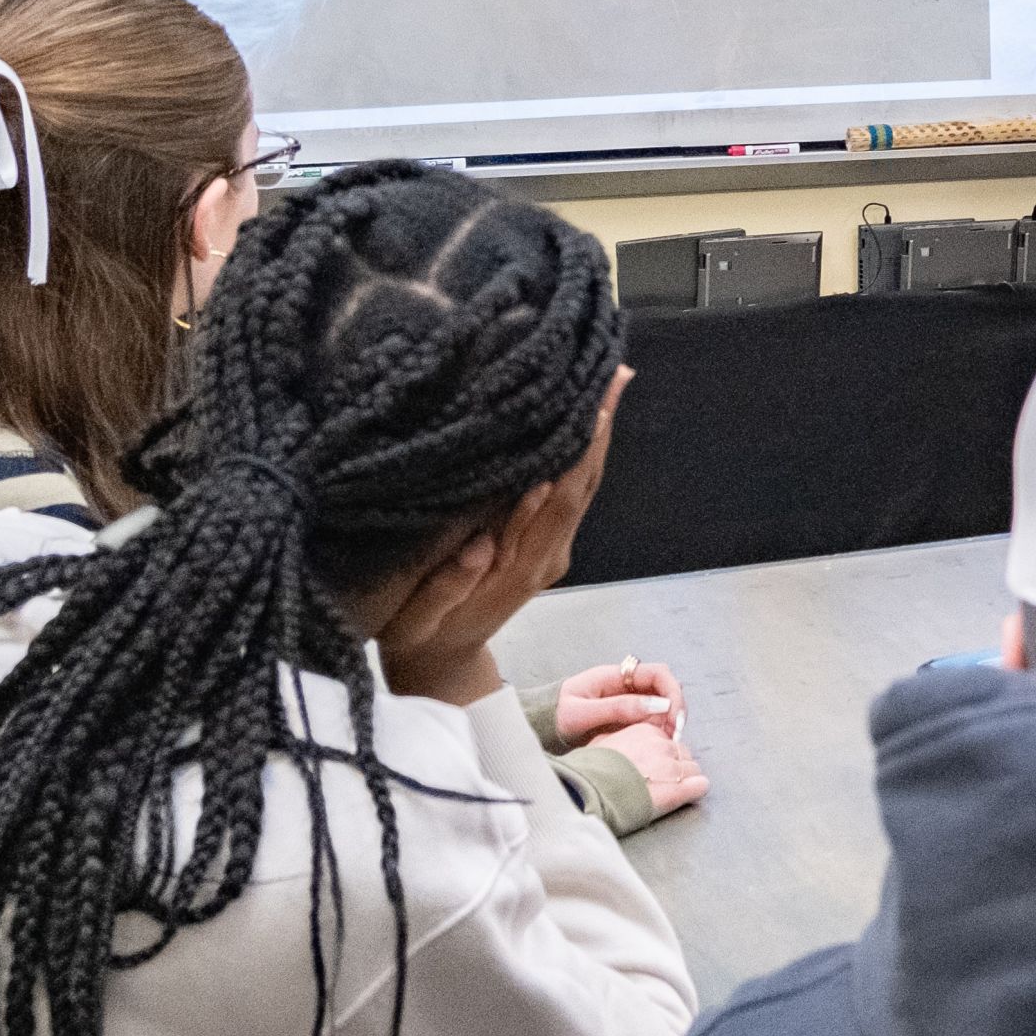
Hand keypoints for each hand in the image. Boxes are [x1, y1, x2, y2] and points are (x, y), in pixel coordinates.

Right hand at [381, 367, 630, 701]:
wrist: (443, 664)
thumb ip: (450, 584)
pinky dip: (584, 454)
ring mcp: (552, 550)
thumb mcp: (419, 619)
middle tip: (616, 372)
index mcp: (520, 566)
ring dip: (599, 435)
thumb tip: (484, 543)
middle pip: (583, 484)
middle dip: (601, 428)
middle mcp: (548, 554)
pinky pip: (572, 494)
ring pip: (583, 485)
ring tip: (610, 382)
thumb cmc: (420, 633)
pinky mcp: (547, 546)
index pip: (558, 500)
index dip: (578, 454)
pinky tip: (587, 420)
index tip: (593, 408)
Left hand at [553, 657, 681, 745]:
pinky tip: (653, 743)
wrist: (538, 724)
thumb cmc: (555, 715)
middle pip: (664, 688)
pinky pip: (649, 717)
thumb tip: (658, 706)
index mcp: (614, 676)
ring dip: (668, 721)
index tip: (674, 718)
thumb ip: (619, 708)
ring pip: (660, 704)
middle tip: (674, 736)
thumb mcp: (582, 713)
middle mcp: (624, 683)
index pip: (658, 674)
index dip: (673, 693)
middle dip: (674, 710)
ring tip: (665, 742)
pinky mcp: (624, 714)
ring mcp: (626, 698)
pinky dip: (657, 729)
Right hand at [584, 720, 709, 818]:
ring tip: (668, 791)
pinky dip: (696, 790)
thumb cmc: (590, 771)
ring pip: (693, 770)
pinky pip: (700, 785)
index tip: (652, 767)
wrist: (589, 793)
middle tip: (659, 781)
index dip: (662, 756)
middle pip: (683, 755)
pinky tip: (688, 794)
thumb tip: (620, 741)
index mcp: (645, 732)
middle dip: (675, 768)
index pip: (668, 741)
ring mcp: (672, 768)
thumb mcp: (600, 743)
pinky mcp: (679, 790)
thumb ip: (618, 738)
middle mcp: (662, 746)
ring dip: (685, 780)